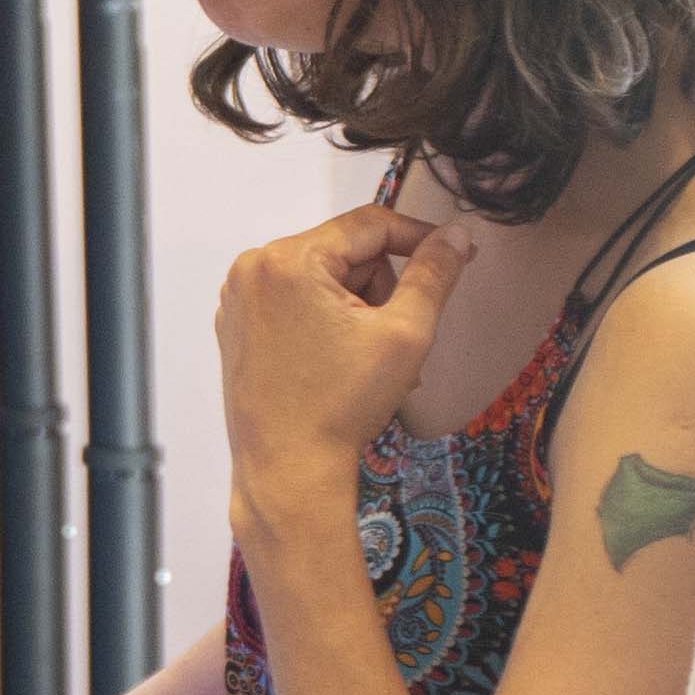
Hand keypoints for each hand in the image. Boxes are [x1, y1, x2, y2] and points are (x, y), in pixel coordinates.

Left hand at [219, 208, 471, 515]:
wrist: (288, 469)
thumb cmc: (340, 406)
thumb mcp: (406, 332)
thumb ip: (434, 274)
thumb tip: (455, 237)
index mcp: (288, 260)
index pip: (369, 224)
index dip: (420, 237)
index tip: (455, 256)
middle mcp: (253, 270)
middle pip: (346, 254)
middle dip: (381, 291)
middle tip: (391, 341)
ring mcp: (240, 300)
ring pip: (325, 280)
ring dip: (359, 311)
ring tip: (367, 362)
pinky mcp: (238, 328)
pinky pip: (297, 304)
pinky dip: (328, 324)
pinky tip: (340, 365)